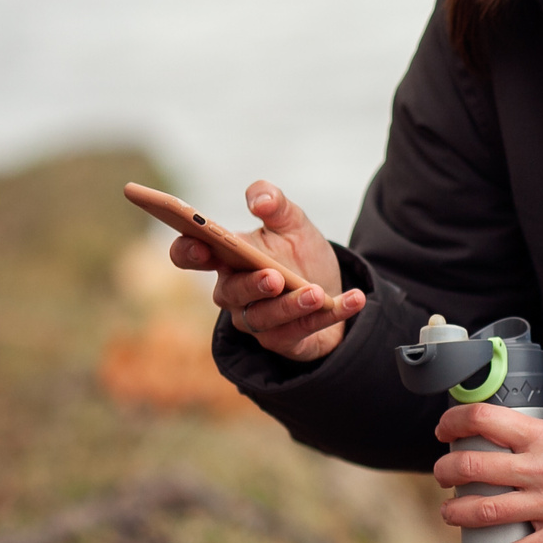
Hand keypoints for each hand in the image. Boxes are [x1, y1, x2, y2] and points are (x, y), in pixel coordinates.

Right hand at [168, 180, 364, 362]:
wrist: (331, 287)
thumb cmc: (298, 254)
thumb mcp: (291, 222)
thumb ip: (275, 203)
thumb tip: (260, 200)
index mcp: (226, 258)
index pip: (190, 255)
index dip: (188, 251)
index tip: (201, 245)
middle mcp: (234, 293)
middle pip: (230, 293)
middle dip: (251, 286)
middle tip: (274, 277)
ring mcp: (257, 321)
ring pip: (265, 318)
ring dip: (291, 306)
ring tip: (315, 293)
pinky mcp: (285, 341)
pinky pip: (303, 331)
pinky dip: (330, 315)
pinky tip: (355, 300)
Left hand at [436, 403, 542, 542]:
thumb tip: (510, 435)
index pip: (484, 418)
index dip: (454, 422)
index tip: (444, 430)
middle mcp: (540, 467)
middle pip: (473, 465)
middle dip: (446, 472)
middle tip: (442, 477)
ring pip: (485, 510)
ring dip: (456, 514)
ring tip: (450, 515)